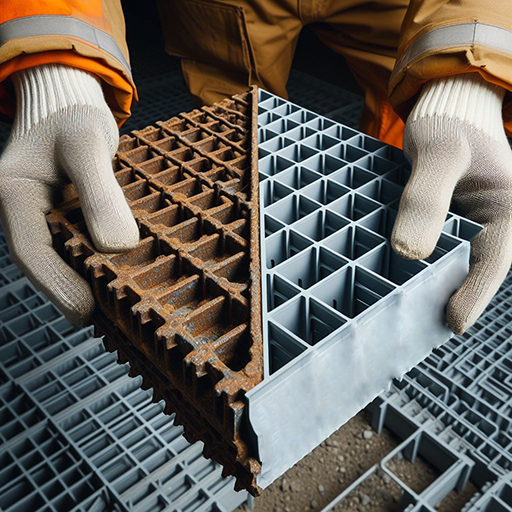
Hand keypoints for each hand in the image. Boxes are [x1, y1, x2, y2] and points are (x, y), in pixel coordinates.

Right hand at [0, 64, 138, 322]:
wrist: (72, 105)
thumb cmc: (74, 117)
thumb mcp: (88, 145)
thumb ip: (99, 192)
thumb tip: (118, 247)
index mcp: (13, 194)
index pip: (30, 250)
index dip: (56, 285)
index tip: (85, 312)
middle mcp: (23, 211)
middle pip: (46, 261)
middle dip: (74, 290)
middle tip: (110, 318)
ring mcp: (42, 216)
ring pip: (63, 256)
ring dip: (88, 279)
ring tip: (119, 305)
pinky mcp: (62, 217)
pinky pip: (77, 244)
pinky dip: (98, 259)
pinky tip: (123, 273)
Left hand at [392, 73, 511, 333]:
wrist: (448, 111)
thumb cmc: (449, 126)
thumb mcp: (439, 153)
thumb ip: (426, 199)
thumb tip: (408, 251)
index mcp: (507, 209)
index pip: (495, 259)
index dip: (475, 293)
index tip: (452, 323)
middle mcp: (494, 223)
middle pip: (475, 268)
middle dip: (453, 296)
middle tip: (420, 326)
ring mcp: (472, 226)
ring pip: (457, 263)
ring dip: (436, 284)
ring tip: (405, 311)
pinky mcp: (451, 224)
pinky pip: (440, 249)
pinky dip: (422, 264)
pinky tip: (397, 276)